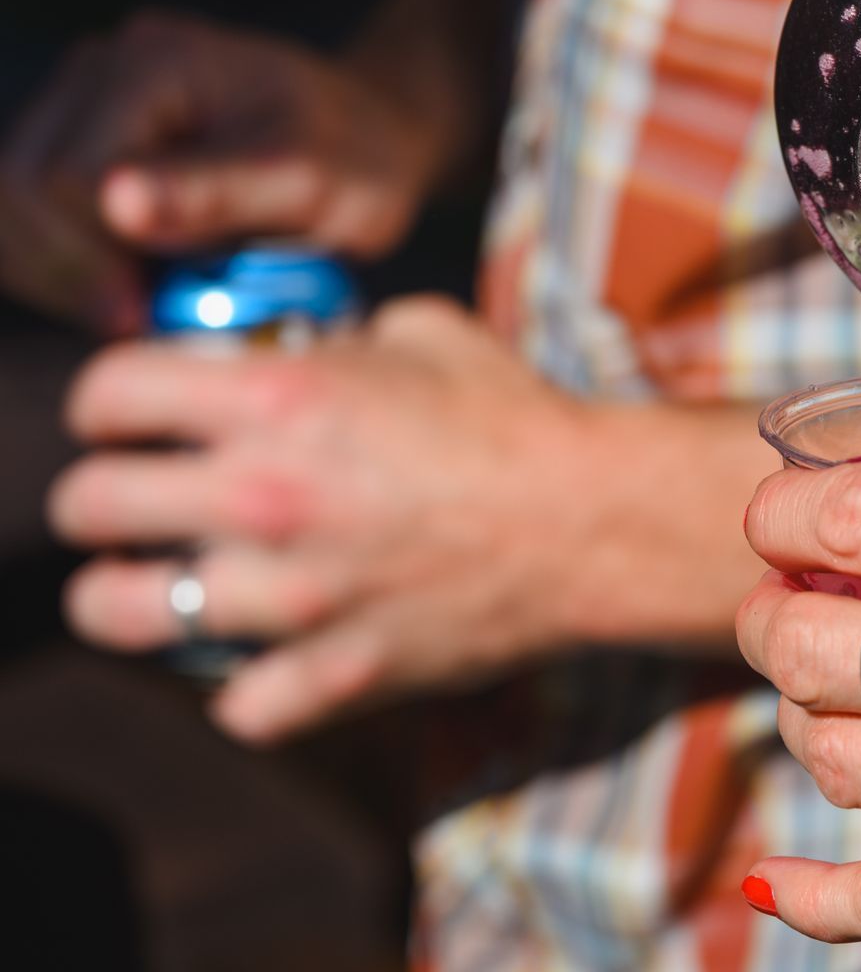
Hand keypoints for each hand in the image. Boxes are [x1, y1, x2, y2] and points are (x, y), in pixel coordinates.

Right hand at [1, 11, 449, 329]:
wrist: (368, 136)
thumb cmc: (354, 157)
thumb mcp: (309, 180)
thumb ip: (216, 193)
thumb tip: (118, 206)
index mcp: (156, 63)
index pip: (68, 175)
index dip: (91, 258)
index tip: (140, 315)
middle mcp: (102, 69)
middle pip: (19, 186)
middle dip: (65, 269)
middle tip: (134, 322)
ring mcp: (82, 103)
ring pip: (11, 204)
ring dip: (57, 272)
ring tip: (133, 308)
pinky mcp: (80, 143)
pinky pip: (31, 216)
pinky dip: (63, 265)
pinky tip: (120, 292)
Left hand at [52, 297, 627, 740]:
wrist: (596, 520)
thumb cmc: (519, 420)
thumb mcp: (427, 331)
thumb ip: (342, 338)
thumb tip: (312, 350)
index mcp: (277, 400)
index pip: (108, 394)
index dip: (108, 402)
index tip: (130, 416)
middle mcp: (260, 496)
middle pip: (88, 504)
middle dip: (103, 497)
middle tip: (140, 500)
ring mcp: (289, 596)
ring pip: (120, 613)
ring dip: (133, 594)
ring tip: (163, 584)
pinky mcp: (334, 673)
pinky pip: (236, 706)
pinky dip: (245, 688)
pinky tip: (266, 659)